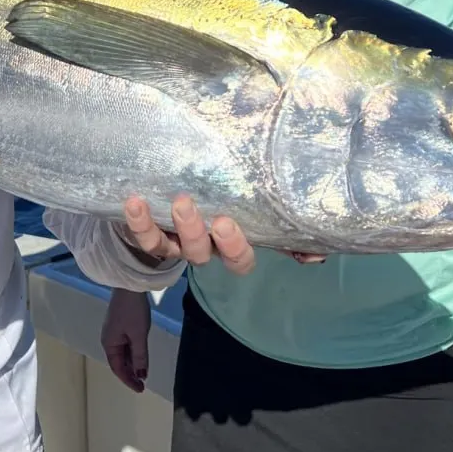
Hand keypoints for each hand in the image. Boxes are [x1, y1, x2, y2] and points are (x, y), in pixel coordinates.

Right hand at [101, 289, 150, 391]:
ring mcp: (114, 332)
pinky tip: (141, 356)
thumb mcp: (139, 336)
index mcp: (109, 343)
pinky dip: (133, 353)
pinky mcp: (121, 325)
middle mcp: (109, 339)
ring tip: (143, 372)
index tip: (140, 389)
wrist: (130, 286)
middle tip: (143, 383)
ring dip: (132, 364)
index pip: (117, 368)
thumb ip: (140, 357)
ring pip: (123, 353)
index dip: (128, 380)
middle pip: (119, 362)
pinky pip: (125, 344)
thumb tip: (141, 376)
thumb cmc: (133, 312)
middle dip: (130, 373)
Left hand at [118, 195, 325, 272]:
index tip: (229, 223)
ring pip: (174, 249)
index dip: (236, 247)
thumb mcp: (251, 202)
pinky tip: (135, 202)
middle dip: (203, 235)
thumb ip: (282, 220)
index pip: (239, 259)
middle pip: (205, 254)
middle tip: (199, 209)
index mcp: (229, 243)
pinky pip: (143, 237)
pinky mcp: (150, 236)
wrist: (169, 192)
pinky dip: (139, 222)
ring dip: (172, 228)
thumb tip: (318, 253)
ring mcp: (175, 244)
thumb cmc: (219, 193)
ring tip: (175, 200)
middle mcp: (203, 248)